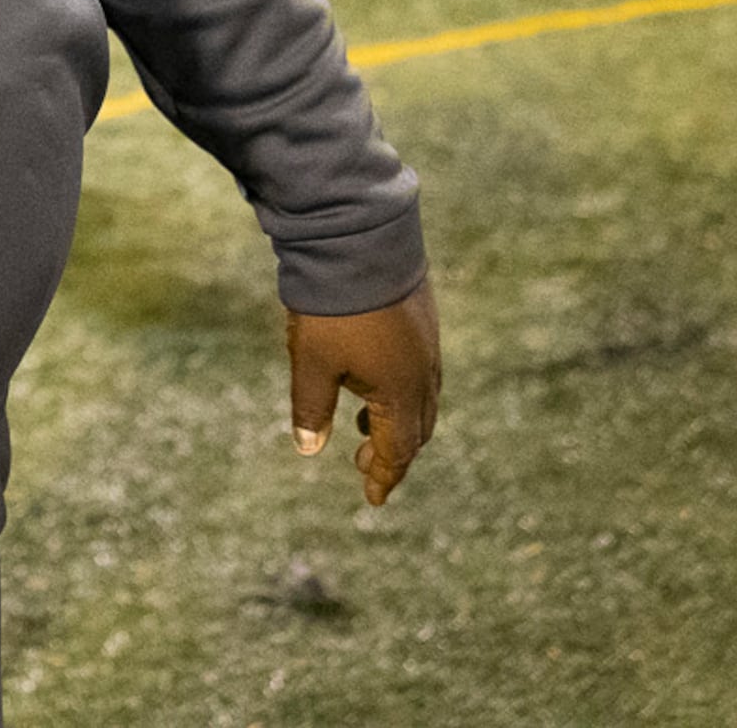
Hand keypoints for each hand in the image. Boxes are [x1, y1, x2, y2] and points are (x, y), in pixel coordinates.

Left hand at [287, 278, 440, 506]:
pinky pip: (420, 370)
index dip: (384, 475)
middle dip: (392, 452)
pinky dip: (401, 390)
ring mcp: (428, 344)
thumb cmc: (333, 306)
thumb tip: (308, 448)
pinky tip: (373, 380)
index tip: (372, 498)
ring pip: (420, 398)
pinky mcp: (423, 318)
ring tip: (362, 427)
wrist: (361, 238)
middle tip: (364, 465)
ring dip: (397, 420)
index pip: (398, 449)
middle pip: (416, 429)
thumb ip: (311, 408)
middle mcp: (423, 374)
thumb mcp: (311, 362)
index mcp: (400, 393)